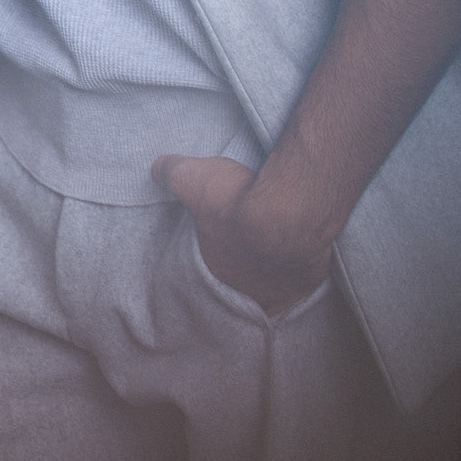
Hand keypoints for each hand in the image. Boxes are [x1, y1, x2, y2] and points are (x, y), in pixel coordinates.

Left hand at [153, 154, 332, 315]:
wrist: (289, 210)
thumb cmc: (238, 200)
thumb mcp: (193, 177)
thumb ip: (172, 173)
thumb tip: (156, 168)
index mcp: (215, 270)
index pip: (210, 264)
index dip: (215, 246)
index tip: (223, 228)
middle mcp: (244, 290)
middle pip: (240, 276)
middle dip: (241, 260)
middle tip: (248, 234)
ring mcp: (277, 292)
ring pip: (270, 284)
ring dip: (270, 267)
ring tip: (273, 242)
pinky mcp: (304, 283)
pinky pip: (299, 281)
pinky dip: (297, 268)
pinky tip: (297, 251)